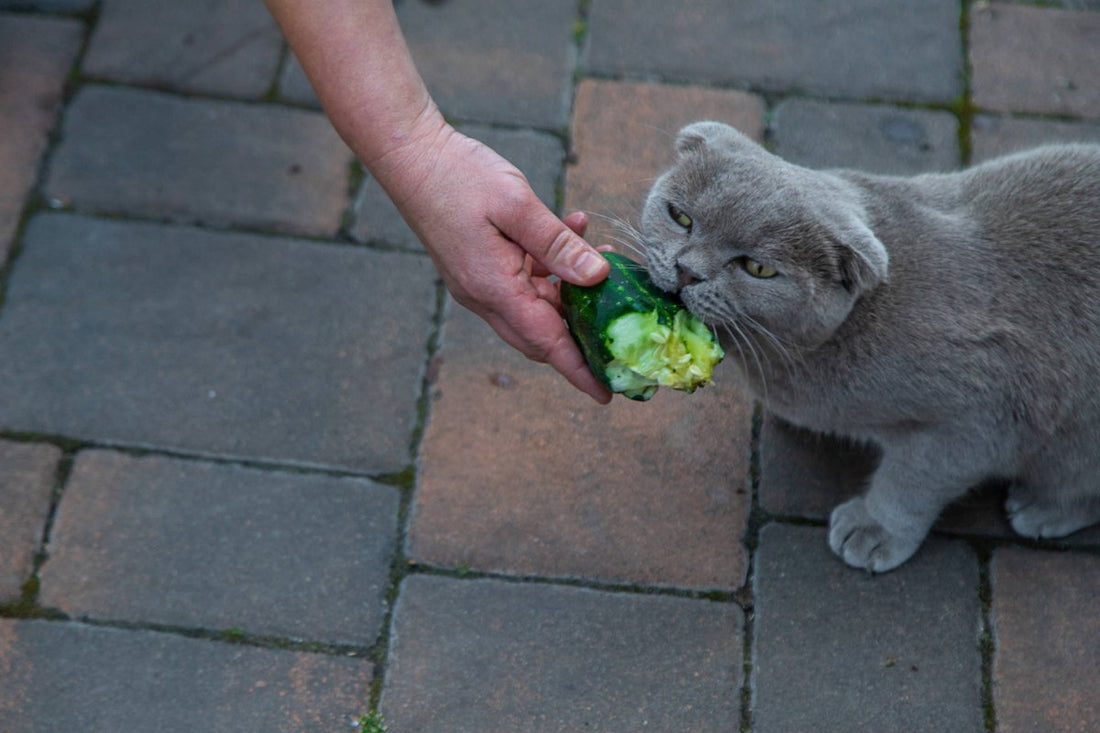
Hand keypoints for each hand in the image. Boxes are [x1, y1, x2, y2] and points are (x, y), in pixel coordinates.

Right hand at [384, 124, 612, 402]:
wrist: (410, 155)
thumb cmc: (458, 175)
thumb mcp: (517, 205)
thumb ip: (558, 243)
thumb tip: (597, 276)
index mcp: (493, 288)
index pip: (545, 343)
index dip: (578, 370)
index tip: (605, 393)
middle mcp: (484, 295)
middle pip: (541, 334)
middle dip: (582, 336)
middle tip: (620, 331)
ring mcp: (479, 283)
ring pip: (536, 305)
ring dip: (571, 290)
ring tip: (603, 257)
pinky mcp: (479, 266)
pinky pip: (523, 280)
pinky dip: (551, 266)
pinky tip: (572, 230)